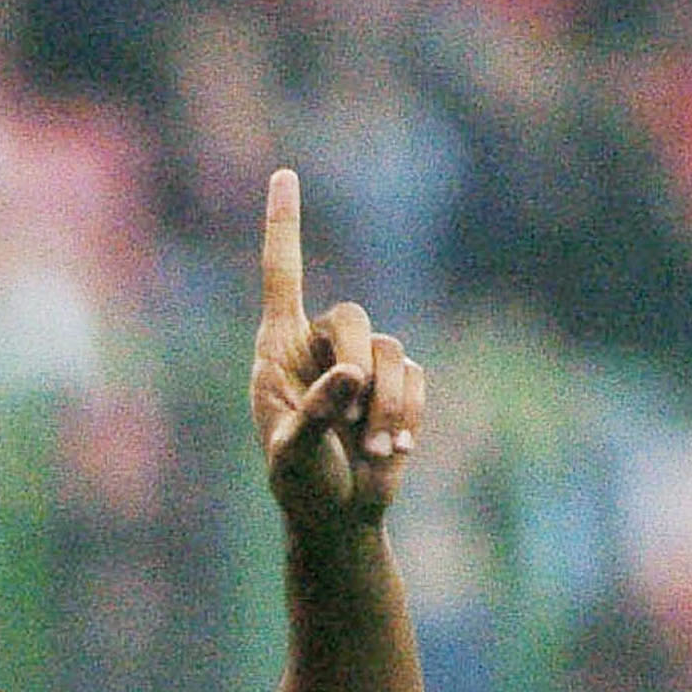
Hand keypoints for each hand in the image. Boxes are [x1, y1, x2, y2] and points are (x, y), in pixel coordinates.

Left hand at [251, 168, 423, 532]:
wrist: (338, 517)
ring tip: (374, 451)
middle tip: (353, 419)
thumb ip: (317, 413)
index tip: (284, 173)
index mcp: (277, 351)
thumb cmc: (299, 485)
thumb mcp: (295, 454)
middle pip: (352, 318)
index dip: (284, 226)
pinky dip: (406, 415)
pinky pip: (414, 377)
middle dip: (357, 368)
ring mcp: (361, 363)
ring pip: (389, 351)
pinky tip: (391, 451)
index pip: (281, 276)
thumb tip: (351, 375)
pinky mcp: (396, 383)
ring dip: (386, 406)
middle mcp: (319, 347)